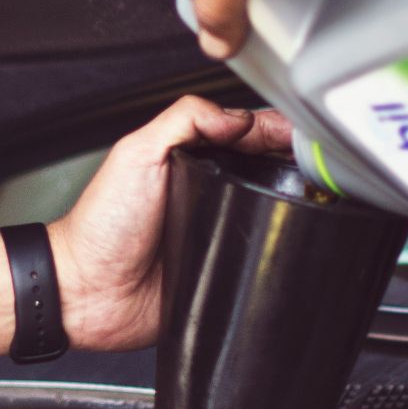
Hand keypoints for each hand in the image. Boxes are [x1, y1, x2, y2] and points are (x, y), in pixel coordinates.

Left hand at [0, 98, 293, 362]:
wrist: (88, 292)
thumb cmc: (101, 227)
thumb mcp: (137, 154)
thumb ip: (183, 120)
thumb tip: (237, 116)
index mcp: (191, 159)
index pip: (247, 134)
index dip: (278, 130)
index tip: (303, 133)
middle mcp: (211, 192)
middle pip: (269, 170)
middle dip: (298, 164)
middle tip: (319, 166)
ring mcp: (220, 231)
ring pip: (274, 213)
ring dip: (296, 206)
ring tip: (318, 199)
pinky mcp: (225, 269)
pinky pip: (262, 259)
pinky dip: (279, 251)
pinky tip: (296, 242)